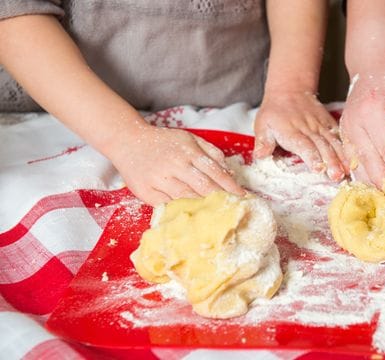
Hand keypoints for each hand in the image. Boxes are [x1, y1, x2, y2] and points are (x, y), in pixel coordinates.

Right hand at [108, 125, 243, 204]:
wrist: (127, 141)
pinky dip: (181, 212)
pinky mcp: (146, 192)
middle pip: (204, 188)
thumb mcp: (190, 139)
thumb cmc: (163, 142)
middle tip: (235, 210)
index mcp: (188, 152)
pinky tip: (194, 217)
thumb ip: (211, 153)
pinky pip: (168, 206)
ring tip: (219, 216)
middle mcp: (175, 166)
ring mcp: (159, 180)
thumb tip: (230, 171)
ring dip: (204, 208)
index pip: (215, 172)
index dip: (231, 186)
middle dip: (221, 200)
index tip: (243, 196)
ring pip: (187, 198)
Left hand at [253, 91, 347, 180]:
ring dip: (342, 157)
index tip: (319, 169)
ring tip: (348, 171)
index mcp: (292, 131)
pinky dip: (347, 147)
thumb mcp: (262, 125)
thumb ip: (263, 142)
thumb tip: (260, 156)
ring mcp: (321, 126)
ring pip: (333, 142)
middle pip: (322, 146)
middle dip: (331, 162)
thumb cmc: (274, 112)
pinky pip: (339, 135)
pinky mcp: (329, 124)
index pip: (304, 145)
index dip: (312, 157)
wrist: (289, 90)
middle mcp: (309, 128)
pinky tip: (353, 159)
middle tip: (337, 176)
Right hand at [340, 51, 384, 198]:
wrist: (370, 62)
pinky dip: (363, 174)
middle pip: (370, 159)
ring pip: (358, 163)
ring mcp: (346, 128)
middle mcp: (354, 121)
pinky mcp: (344, 134)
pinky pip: (352, 159)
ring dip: (372, 182)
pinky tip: (375, 185)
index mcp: (372, 109)